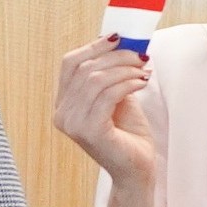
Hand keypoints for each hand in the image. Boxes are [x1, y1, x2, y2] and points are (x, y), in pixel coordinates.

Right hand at [51, 38, 158, 193]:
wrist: (136, 169)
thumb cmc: (127, 134)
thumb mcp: (116, 95)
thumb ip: (110, 73)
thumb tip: (120, 40)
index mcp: (63, 104)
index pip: (69, 63)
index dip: (94, 46)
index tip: (119, 38)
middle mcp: (62, 114)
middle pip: (84, 68)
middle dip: (116, 56)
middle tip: (140, 56)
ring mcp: (73, 124)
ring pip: (96, 79)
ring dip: (125, 69)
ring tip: (144, 71)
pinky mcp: (90, 131)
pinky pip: (108, 94)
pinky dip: (128, 83)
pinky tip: (142, 82)